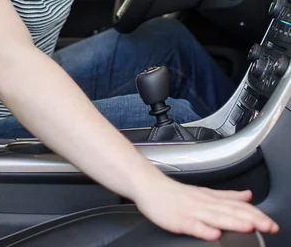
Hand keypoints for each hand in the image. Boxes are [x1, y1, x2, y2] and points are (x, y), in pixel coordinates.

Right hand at [133, 173, 278, 240]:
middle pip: (231, 210)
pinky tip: (214, 234)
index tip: (272, 223)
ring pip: (215, 216)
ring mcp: (192, 211)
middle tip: (269, 226)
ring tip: (249, 227)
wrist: (149, 186)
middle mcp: (204, 203)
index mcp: (211, 197)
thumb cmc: (175, 193)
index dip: (256, 214)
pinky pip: (193, 225)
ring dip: (233, 222)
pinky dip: (204, 230)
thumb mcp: (205, 192)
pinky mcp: (179, 219)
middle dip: (252, 219)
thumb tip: (247, 196)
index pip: (238, 205)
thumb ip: (227, 195)